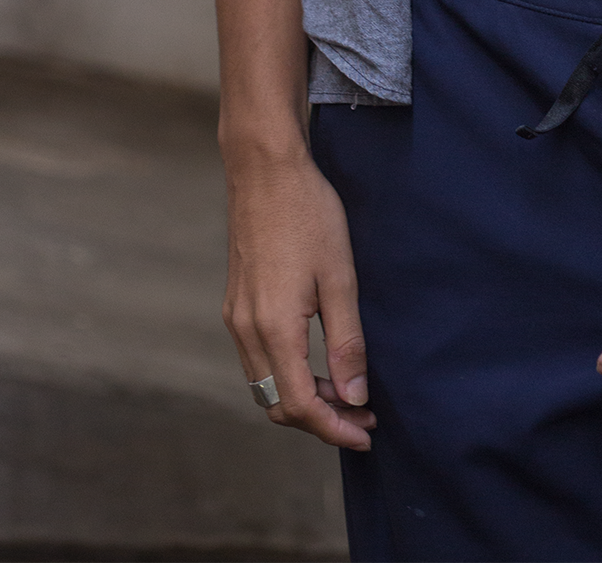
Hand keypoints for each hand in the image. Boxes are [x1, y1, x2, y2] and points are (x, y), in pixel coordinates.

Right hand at [222, 145, 376, 449]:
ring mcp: (236, 317)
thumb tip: (353, 396)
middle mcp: (246, 330)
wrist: (266, 170)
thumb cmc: (308, 214)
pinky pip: (257, 361)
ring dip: (303, 399)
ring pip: (265, 385)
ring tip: (345, 391)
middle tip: (363, 414)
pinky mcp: (235, 304)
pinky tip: (317, 362)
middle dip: (320, 419)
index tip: (366, 432)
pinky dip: (286, 374)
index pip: (298, 406)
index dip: (333, 428)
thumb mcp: (340, 277)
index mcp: (273, 327)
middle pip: (277, 404)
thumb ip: (346, 341)